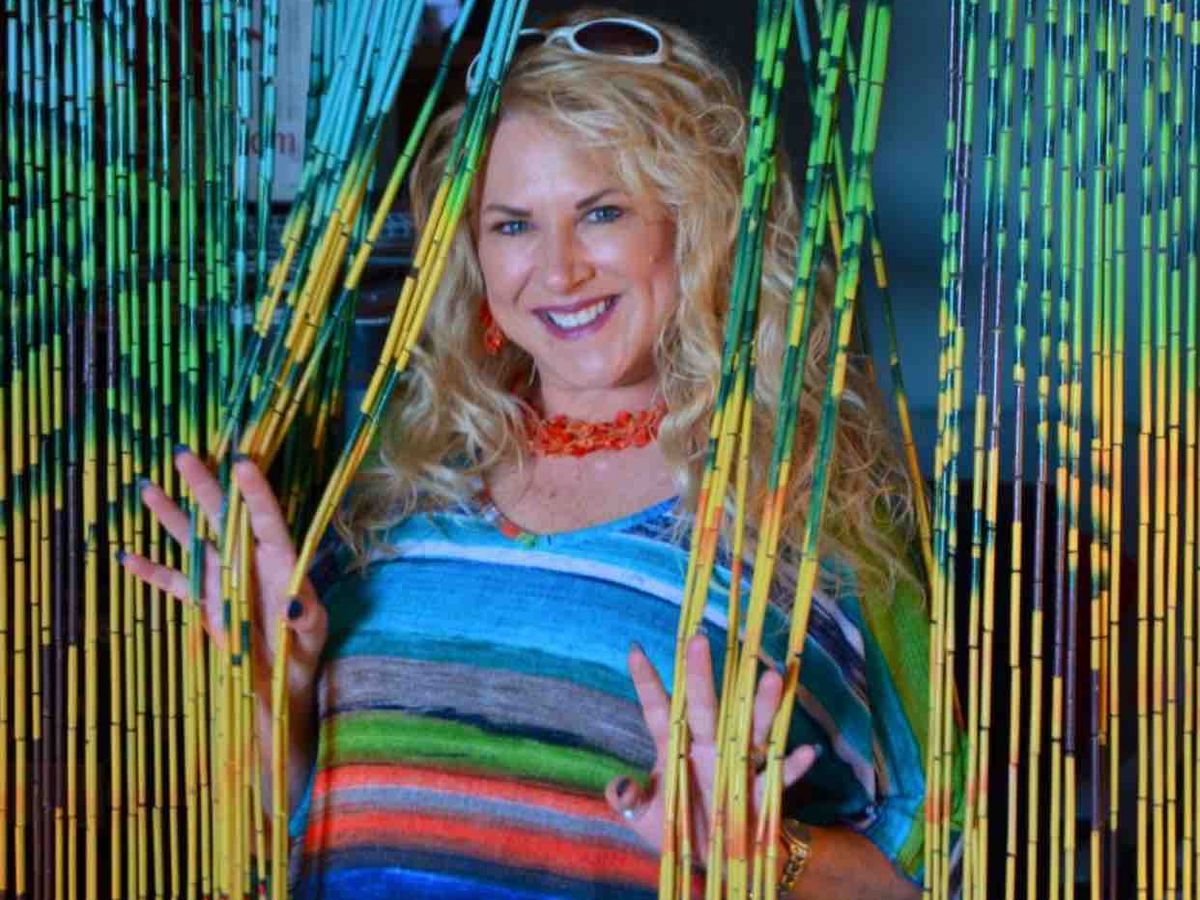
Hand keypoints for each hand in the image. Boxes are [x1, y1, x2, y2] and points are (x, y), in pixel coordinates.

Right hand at [118, 449, 327, 700]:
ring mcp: (221, 578)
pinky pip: (173, 583)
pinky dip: (150, 572)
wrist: (280, 681)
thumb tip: (291, 606)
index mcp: (279, 561)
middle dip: (204, 486)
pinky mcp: (202, 602)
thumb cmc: (303, 651)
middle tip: (184, 454)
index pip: (267, 519)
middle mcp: (247, 561)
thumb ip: (305, 620)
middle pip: (224, 517)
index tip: (241, 463)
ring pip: (193, 539)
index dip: (255, 491)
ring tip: (148, 486)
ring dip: (171, 515)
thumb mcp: (312, 636)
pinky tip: (127, 556)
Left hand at [605, 634, 819, 852]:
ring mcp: (736, 766)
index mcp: (676, 747)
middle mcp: (708, 746)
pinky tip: (807, 751)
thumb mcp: (646, 818)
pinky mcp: (761, 793)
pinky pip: (779, 776)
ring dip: (761, 706)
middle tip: (699, 639)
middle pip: (704, 708)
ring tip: (770, 677)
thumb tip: (618, 789)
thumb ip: (631, 801)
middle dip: (702, 676)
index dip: (646, 683)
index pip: (658, 710)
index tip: (634, 650)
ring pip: (750, 729)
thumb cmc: (676, 827)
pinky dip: (793, 765)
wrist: (713, 857)